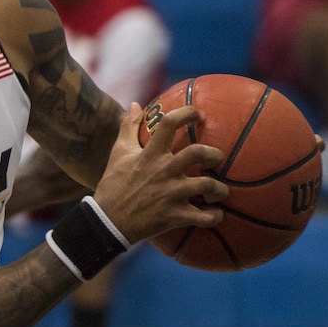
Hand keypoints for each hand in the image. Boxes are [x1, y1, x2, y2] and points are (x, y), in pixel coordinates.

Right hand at [93, 103, 227, 243]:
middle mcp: (164, 171)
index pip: (170, 123)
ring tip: (218, 191)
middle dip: (213, 154)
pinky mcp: (174, 216)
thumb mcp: (119, 153)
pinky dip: (215, 216)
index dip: (188, 113)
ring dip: (220, 189)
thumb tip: (136, 105)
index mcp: (150, 154)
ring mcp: (171, 194)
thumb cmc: (113, 185)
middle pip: (198, 153)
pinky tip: (215, 214)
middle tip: (215, 159)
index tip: (199, 115)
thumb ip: (128, 128)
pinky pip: (205, 217)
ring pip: (208, 185)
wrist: (107, 221)